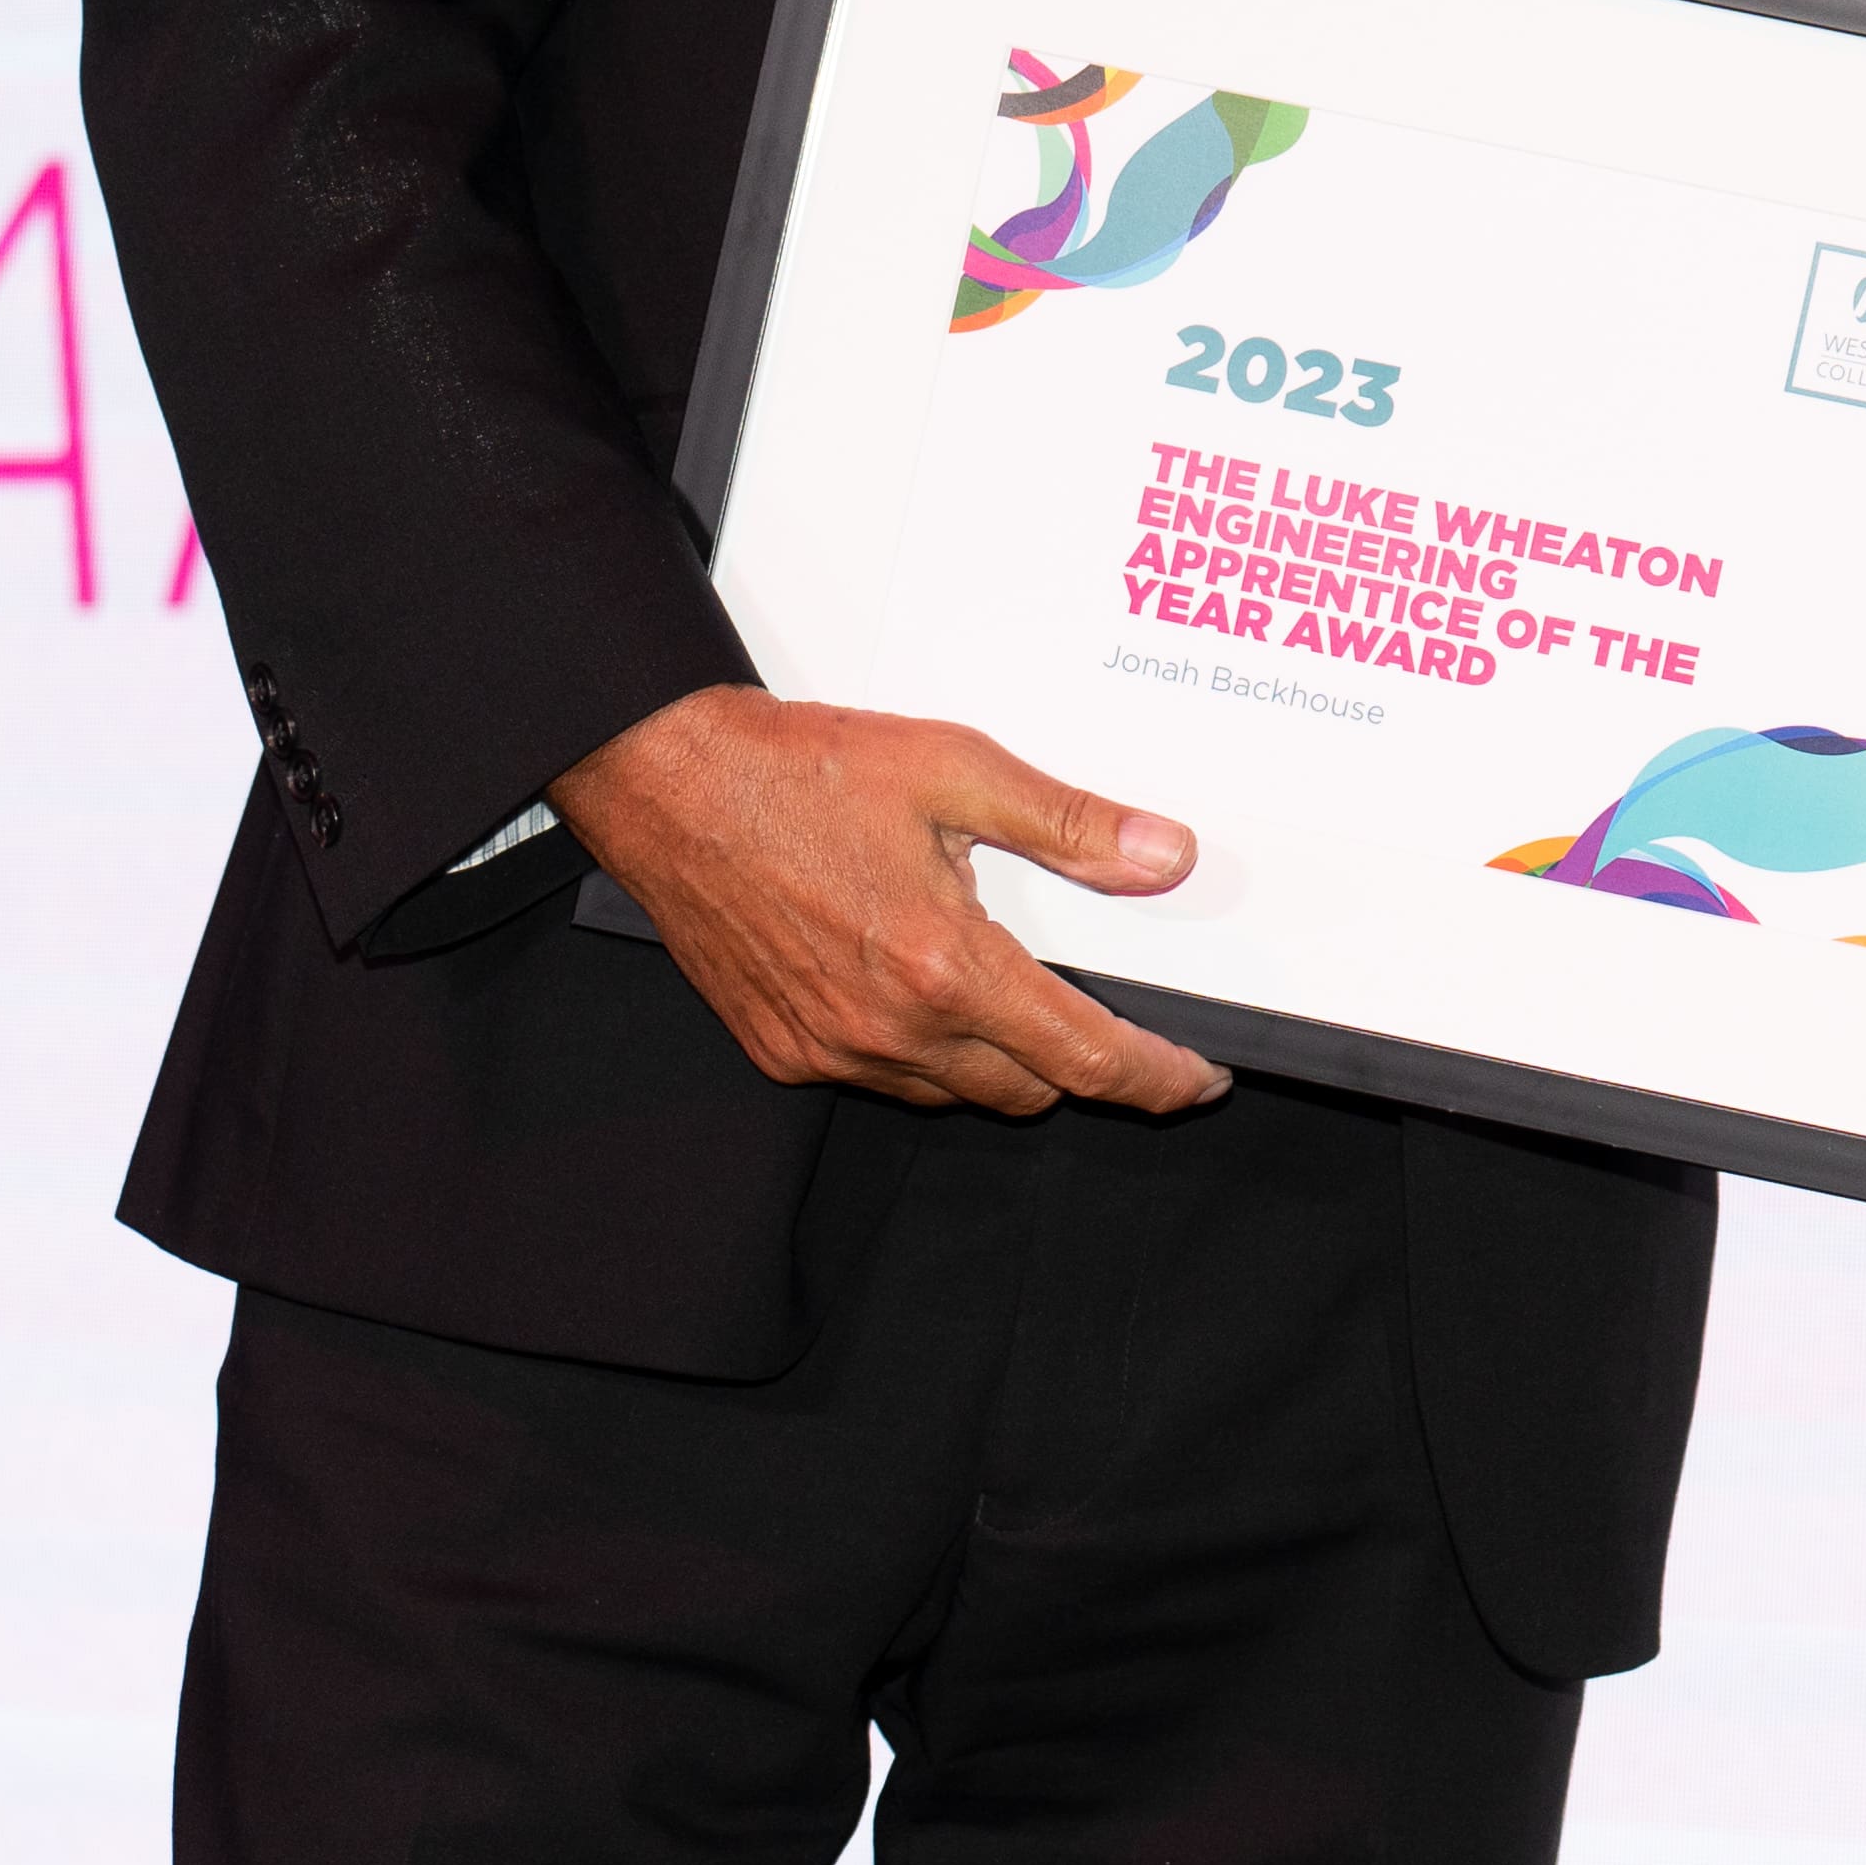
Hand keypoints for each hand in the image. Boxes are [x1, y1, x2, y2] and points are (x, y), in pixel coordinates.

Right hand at [550, 684, 1231, 1115]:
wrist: (670, 784)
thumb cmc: (802, 771)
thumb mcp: (960, 770)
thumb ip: (1072, 825)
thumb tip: (1165, 858)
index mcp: (944, 966)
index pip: (1084, 1059)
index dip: (1155, 1078)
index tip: (1195, 1081)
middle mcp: (888, 1028)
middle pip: (1027, 1090)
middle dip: (1082, 1065)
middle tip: (1110, 1021)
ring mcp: (829, 1048)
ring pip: (954, 1094)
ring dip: (1002, 1064)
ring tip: (1017, 996)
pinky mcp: (782, 1049)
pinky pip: (884, 1081)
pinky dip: (927, 1056)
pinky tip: (929, 995)